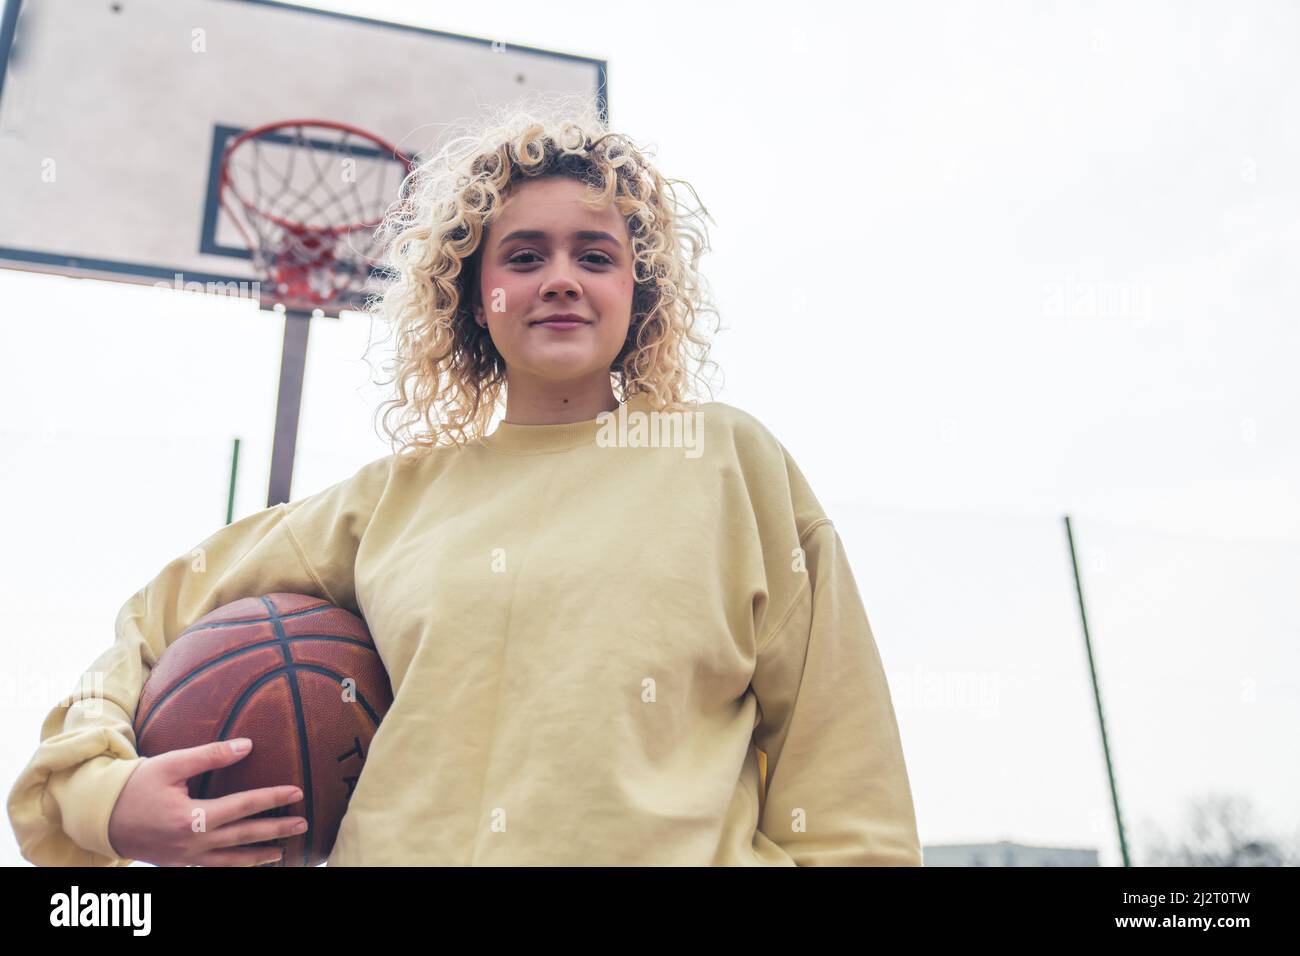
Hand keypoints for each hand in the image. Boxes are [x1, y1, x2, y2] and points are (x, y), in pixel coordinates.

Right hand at [107, 739, 306, 865]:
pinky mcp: (178, 864)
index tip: (297, 793)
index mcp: (190, 818)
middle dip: (276, 831)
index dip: (271, 799)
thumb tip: (247, 745)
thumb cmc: (135, 786)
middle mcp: (190, 844)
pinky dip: (235, 866)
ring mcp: (185, 859)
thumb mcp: (171, 764)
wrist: (100, 817)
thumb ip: (210, 755)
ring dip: (259, 856)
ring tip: (283, 851)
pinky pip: (214, 868)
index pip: (242, 807)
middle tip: (303, 824)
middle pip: (243, 838)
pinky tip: (249, 862)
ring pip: (230, 861)